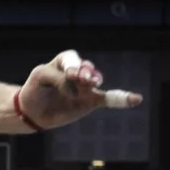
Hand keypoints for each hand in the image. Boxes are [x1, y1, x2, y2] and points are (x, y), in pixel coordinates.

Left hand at [17, 50, 142, 129]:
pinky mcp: (90, 101)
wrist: (32, 111)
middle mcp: (77, 72)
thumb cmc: (35, 89)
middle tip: (82, 78)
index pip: (70, 58)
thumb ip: (55, 77)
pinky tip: (136, 99)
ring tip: (92, 83)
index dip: (72, 65)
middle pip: (85, 67)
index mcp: (63, 62)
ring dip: (95, 79)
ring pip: (95, 79)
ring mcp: (85, 87)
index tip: (70, 74)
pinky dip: (122, 99)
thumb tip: (75, 87)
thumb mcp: (39, 77)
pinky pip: (108, 99)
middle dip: (85, 71)